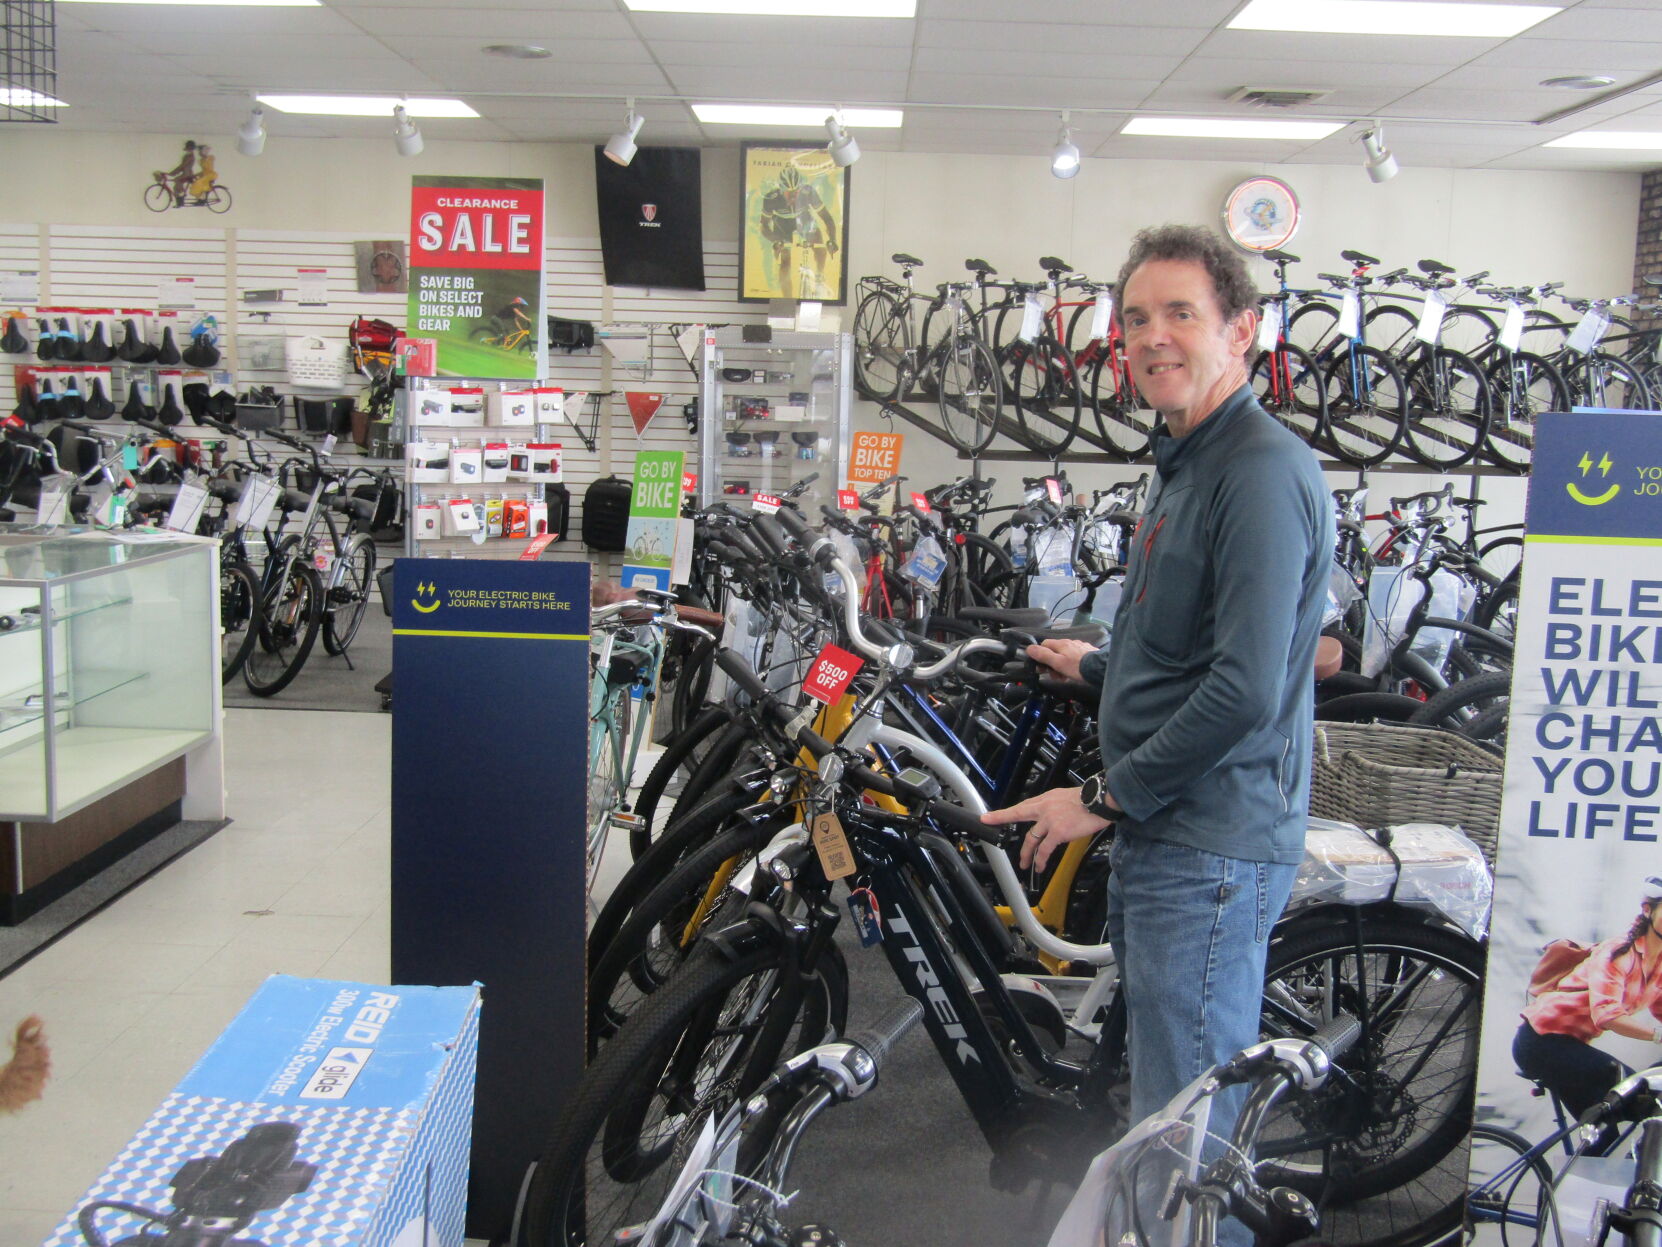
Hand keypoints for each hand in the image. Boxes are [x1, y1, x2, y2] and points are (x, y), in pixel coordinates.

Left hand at [982, 786, 1109, 871]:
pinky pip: (1045, 849)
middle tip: (988, 821)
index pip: (1023, 805)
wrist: (1101, 800)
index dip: (1006, 811)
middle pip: (1018, 814)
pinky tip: (1039, 866)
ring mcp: (1050, 819)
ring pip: (1031, 838)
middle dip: (1000, 818)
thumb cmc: (1089, 800)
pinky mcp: (1058, 831)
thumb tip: (1049, 817)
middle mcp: (1045, 807)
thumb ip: (1054, 806)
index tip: (991, 814)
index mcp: (1047, 798)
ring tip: (1025, 864)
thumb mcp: (1066, 797)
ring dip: (1026, 853)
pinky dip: (1040, 859)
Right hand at [1026, 638, 1097, 682]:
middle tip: (1055, 676)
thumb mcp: (1057, 663)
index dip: (1040, 656)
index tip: (1042, 668)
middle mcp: (1070, 642)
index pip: (1044, 644)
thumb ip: (1043, 655)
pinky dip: (1072, 665)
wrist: (1099, 669)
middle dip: (1052, 664)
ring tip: (1065, 678)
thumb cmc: (1077, 667)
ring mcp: (1080, 647)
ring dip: (1062, 667)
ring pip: (1065, 656)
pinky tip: (1075, 673)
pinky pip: (1075, 658)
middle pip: (1055, 652)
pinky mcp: (1088, 652)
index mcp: (1061, 644)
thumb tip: (1029, 648)